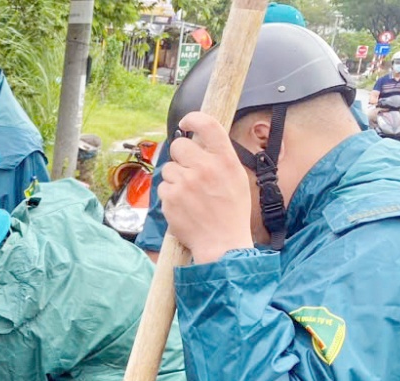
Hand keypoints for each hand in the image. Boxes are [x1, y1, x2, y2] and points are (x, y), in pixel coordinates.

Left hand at [159, 112, 255, 264]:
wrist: (222, 242)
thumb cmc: (231, 212)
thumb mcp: (236, 178)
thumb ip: (219, 158)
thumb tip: (200, 142)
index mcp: (225, 160)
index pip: (208, 125)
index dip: (193, 119)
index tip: (186, 122)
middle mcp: (205, 168)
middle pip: (179, 146)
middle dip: (180, 156)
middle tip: (188, 170)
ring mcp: (185, 183)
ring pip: (168, 168)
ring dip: (175, 179)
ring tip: (190, 195)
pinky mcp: (171, 198)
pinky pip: (163, 187)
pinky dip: (170, 196)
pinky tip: (183, 206)